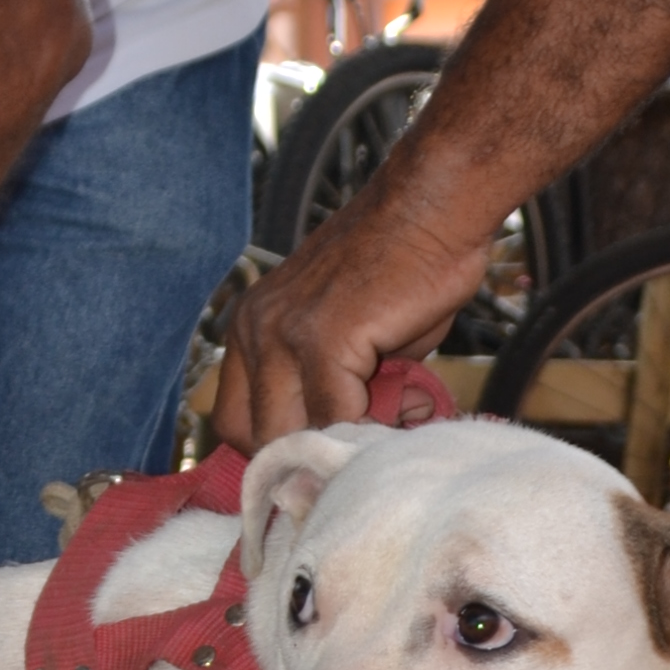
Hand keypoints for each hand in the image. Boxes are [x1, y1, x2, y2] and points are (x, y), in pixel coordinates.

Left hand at [214, 199, 483, 445]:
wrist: (435, 206)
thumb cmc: (402, 269)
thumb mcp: (348, 335)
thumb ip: (332, 388)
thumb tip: (342, 447)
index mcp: (249, 328)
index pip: (234, 422)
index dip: (278, 453)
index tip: (325, 463)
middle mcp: (252, 329)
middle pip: (252, 438)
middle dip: (309, 457)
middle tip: (370, 444)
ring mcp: (282, 333)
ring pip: (289, 434)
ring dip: (342, 445)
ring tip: (397, 419)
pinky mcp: (322, 338)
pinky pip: (336, 415)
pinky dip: (372, 427)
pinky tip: (409, 405)